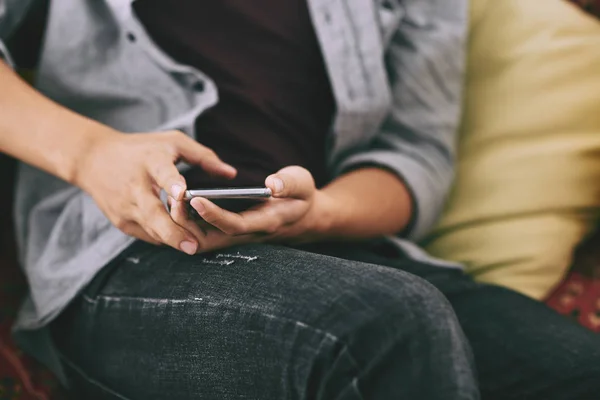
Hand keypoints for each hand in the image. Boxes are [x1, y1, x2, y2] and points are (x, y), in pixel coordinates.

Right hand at [76, 129, 236, 253]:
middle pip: (154, 214)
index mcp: (151, 162)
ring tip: (194, 246)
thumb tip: (232, 174)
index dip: (172, 184)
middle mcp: (135, 187)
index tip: (182, 193)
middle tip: (194, 246)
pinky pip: (147, 236)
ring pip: (151, 230)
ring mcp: (126, 207)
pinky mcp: (121, 221)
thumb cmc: (142, 149)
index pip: (162, 173)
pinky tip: (179, 241)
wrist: (94, 159)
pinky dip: (163, 239)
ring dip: (172, 240)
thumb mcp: (172, 142)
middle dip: (173, 232)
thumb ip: (203, 157)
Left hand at [169, 166, 332, 251]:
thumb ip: (288, 183)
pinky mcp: (228, 232)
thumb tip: (272, 183)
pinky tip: (178, 203)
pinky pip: (202, 234)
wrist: (305, 216)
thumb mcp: (302, 183)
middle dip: (188, 224)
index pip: (234, 225)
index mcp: (265, 222)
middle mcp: (246, 234)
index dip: (213, 215)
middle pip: (209, 241)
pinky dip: (187, 223)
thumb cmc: (301, 197)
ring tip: (172, 198)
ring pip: (202, 241)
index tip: (195, 197)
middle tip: (173, 199)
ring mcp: (236, 235)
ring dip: (184, 224)